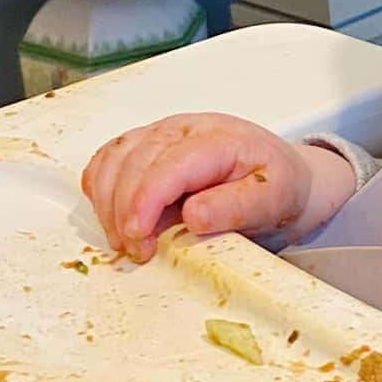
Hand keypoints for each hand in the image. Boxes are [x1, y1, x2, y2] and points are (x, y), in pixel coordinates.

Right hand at [81, 113, 336, 262]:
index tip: (138, 236)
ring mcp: (161, 136)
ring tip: (126, 240)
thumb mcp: (274, 200)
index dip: (145, 200)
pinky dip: (101, 190)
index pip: (169, 163)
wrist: (281, 179)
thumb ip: (236, 206)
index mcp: (220, 138)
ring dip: (108, 203)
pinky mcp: (145, 148)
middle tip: (136, 250)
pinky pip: (108, 161)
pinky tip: (114, 216)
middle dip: (124, 210)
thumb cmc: (276, 188)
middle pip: (134, 161)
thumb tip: (195, 216)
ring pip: (114, 159)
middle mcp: (185, 130)